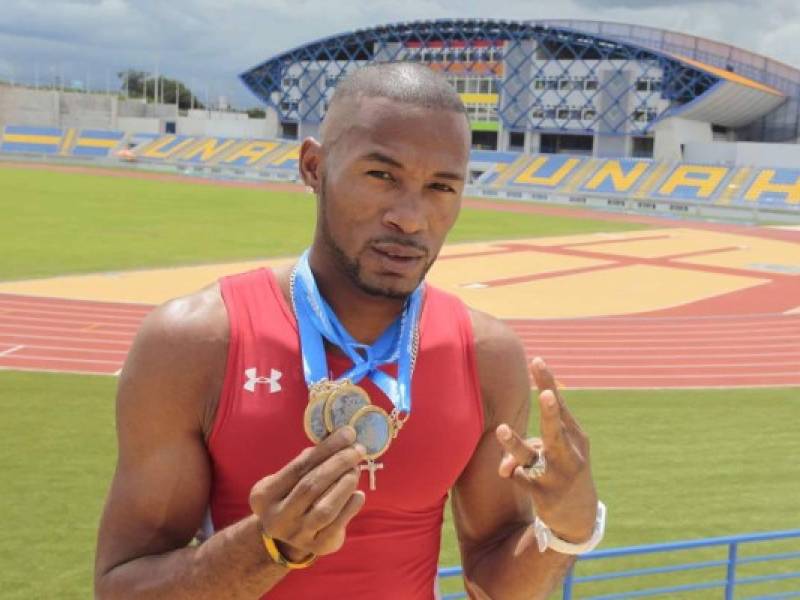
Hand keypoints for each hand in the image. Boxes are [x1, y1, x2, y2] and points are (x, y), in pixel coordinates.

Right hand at [249, 426, 366, 561]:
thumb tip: (341, 437)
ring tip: (356, 470)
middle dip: (338, 464)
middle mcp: (276, 518)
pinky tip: (358, 494)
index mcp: (264, 495)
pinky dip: (350, 507)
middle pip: (311, 486)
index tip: (347, 433)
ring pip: (324, 509)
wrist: (287, 537)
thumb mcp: (290, 479)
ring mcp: (296, 536)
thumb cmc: (293, 495)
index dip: (326, 448)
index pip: (298, 467)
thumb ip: (309, 460)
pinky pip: (338, 525)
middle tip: (357, 449)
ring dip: (345, 485)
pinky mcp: (318, 547)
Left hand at [496, 357, 597, 542]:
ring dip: (515, 443)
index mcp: (574, 435)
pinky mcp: (547, 494)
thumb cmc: (562, 469)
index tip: (536, 360)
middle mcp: (570, 453)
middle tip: (546, 394)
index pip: (559, 404)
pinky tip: (511, 473)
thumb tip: (505, 467)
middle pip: (556, 429)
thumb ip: (528, 448)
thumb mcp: (554, 453)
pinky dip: (513, 472)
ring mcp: (559, 474)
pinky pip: (521, 478)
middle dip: (550, 411)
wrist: (578, 515)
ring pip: (532, 456)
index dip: (548, 382)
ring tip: (501, 429)